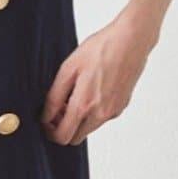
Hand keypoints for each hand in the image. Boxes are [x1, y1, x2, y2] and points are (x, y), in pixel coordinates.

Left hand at [39, 14, 156, 144]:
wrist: (131, 40)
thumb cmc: (101, 49)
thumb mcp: (68, 68)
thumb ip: (54, 96)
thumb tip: (46, 115)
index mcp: (84, 105)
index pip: (62, 136)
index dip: (49, 131)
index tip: (46, 120)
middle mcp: (101, 114)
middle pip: (75, 138)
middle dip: (64, 128)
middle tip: (60, 108)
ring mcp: (113, 111)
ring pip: (89, 129)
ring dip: (78, 120)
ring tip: (75, 95)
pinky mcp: (121, 106)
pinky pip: (101, 118)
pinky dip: (92, 112)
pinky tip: (92, 90)